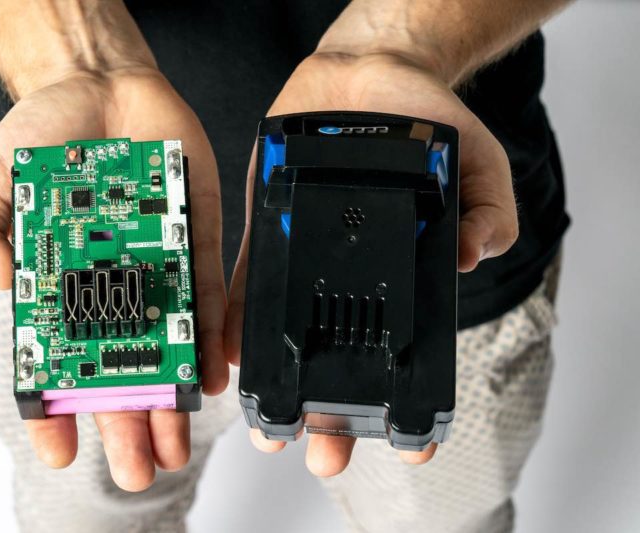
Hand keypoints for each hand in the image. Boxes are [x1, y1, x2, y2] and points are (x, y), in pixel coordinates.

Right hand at [0, 69, 227, 490]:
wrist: (102, 85)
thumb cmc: (41, 135)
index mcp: (57, 283)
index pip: (55, 357)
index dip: (55, 405)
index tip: (61, 448)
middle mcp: (110, 286)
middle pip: (120, 366)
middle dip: (129, 420)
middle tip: (141, 468)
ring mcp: (156, 268)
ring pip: (167, 345)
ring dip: (173, 396)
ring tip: (177, 441)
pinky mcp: (197, 243)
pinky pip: (210, 296)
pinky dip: (214, 335)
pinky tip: (213, 372)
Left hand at [226, 53, 517, 474]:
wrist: (369, 77)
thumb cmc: (425, 126)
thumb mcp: (477, 167)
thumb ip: (488, 211)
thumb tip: (474, 253)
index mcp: (403, 274)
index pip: (405, 349)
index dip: (405, 400)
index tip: (408, 445)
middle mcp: (350, 278)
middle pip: (339, 356)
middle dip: (330, 413)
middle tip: (322, 453)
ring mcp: (306, 257)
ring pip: (287, 332)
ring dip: (276, 379)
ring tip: (267, 428)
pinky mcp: (267, 230)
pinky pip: (246, 281)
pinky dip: (235, 317)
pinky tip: (229, 354)